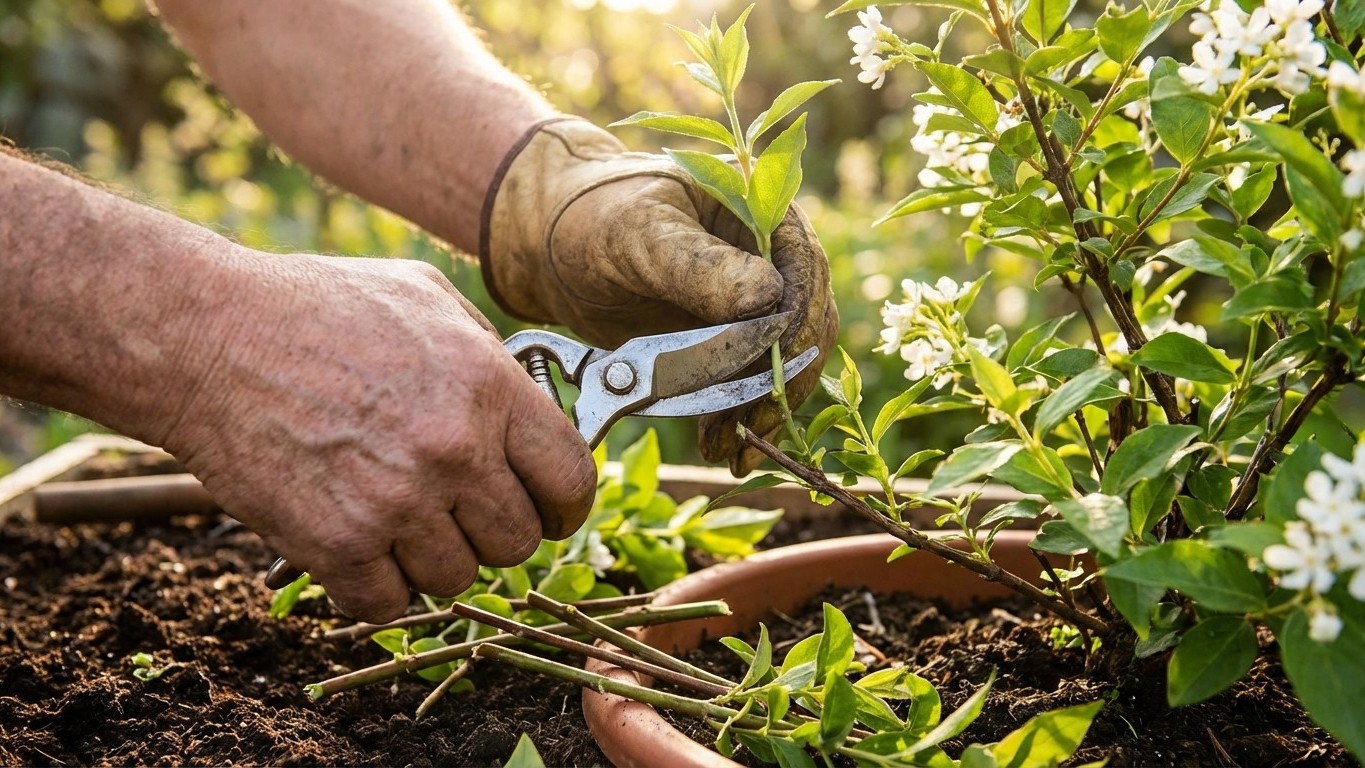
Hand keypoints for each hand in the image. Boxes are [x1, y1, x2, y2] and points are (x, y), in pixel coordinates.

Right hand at [160, 251, 595, 621]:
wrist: (208, 337)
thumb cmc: (317, 306)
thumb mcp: (425, 296)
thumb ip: (490, 350)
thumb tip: (533, 396)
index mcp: (489, 388)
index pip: (570, 481)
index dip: (564, 506)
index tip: (548, 513)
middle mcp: (454, 451)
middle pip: (518, 542)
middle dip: (491, 531)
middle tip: (455, 510)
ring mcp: (397, 502)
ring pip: (456, 579)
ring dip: (429, 558)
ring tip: (392, 514)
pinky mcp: (336, 544)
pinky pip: (388, 603)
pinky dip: (373, 584)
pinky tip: (353, 540)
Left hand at [482, 119, 837, 473]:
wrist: (554, 248)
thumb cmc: (594, 219)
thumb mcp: (641, 236)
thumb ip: (700, 267)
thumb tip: (768, 299)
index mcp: (763, 211)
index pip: (803, 271)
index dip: (795, 325)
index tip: (775, 372)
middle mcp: (772, 257)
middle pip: (803, 326)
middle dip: (782, 383)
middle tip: (756, 426)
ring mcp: (754, 305)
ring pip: (783, 364)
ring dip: (763, 411)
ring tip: (735, 450)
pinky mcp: (729, 345)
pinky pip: (750, 385)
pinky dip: (740, 418)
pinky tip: (726, 446)